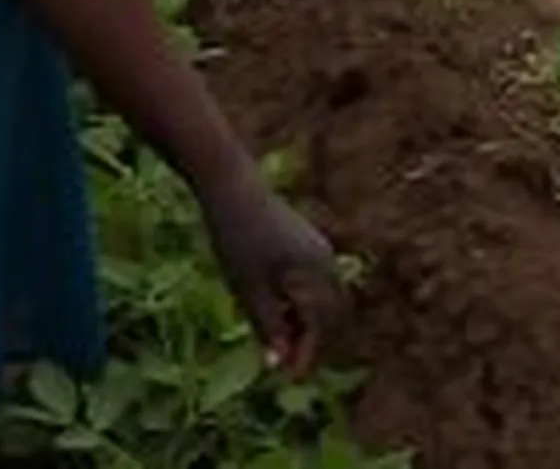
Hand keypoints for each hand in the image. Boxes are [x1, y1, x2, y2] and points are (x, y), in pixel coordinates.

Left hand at [200, 173, 347, 378]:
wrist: (227, 180)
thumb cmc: (234, 234)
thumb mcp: (247, 287)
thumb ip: (267, 326)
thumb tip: (278, 364)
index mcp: (316, 273)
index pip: (322, 329)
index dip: (306, 357)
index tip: (286, 378)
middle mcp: (326, 261)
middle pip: (332, 317)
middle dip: (312, 342)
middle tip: (284, 363)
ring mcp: (318, 249)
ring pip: (324, 300)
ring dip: (306, 322)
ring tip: (275, 335)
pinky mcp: (306, 241)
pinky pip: (314, 283)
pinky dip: (301, 302)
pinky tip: (273, 306)